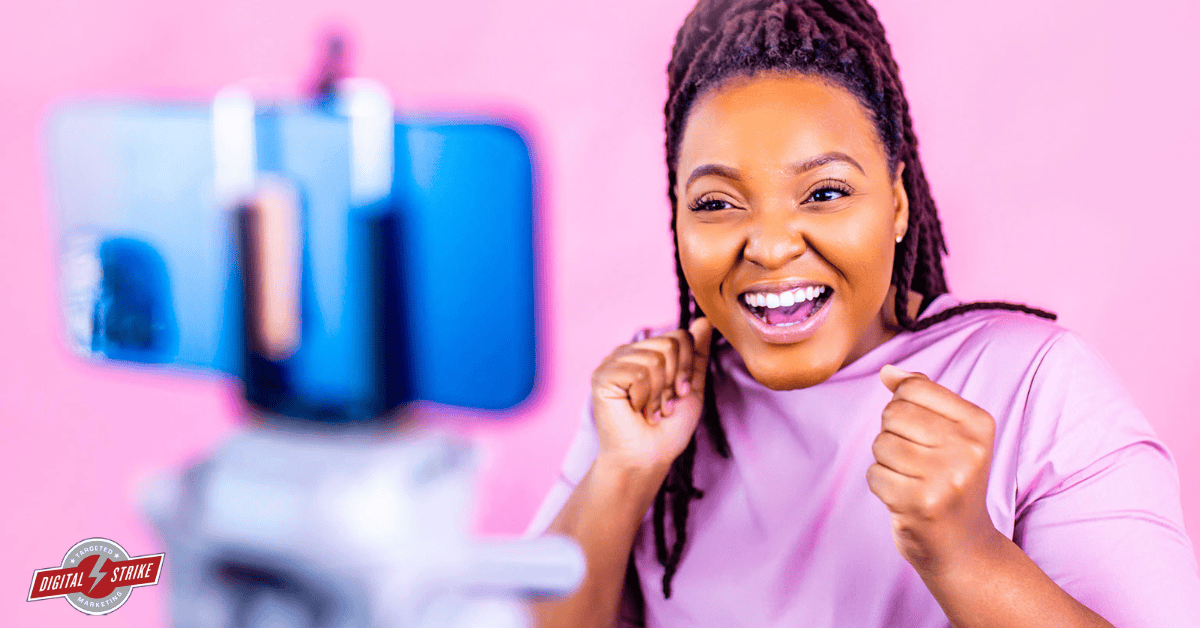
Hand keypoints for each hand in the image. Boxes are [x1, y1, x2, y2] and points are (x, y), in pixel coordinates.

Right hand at [590, 318, 712, 475]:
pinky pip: (638, 372)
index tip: (679, 394)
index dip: (686, 368)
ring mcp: (613, 363)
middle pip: (669, 344)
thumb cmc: (667, 428)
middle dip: (674, 381)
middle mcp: (628, 353)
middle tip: (663, 405)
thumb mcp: (692, 388)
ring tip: (649, 410)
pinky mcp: (602, 376)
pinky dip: (644, 397)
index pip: (679, 336)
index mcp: (647, 352)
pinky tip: (635, 410)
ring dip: (659, 393)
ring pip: (655, 359)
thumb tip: (705, 321)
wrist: (648, 457)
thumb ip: (696, 354)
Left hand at [868, 364, 999, 576]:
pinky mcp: (922, 502)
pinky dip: (882, 486)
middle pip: (893, 414)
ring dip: (886, 463)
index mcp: (979, 423)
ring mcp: (947, 477)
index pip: (912, 389)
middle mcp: (968, 448)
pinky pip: (874, 474)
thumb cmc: (949, 481)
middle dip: (892, 435)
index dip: (903, 409)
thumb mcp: (949, 434)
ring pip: (881, 444)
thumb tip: (887, 371)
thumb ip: (920, 396)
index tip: (925, 437)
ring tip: (912, 480)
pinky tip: (905, 498)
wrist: (963, 546)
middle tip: (916, 462)